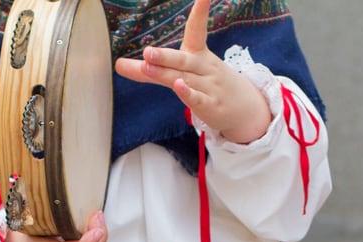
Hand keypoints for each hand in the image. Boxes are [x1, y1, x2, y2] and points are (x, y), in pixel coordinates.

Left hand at [113, 0, 271, 144]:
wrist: (245, 108)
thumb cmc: (208, 83)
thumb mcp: (183, 71)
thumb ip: (149, 71)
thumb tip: (117, 65)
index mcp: (197, 54)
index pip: (197, 30)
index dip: (199, 12)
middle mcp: (202, 66)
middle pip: (181, 59)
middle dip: (164, 55)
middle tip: (147, 51)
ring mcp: (207, 86)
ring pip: (184, 77)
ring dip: (166, 72)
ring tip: (148, 65)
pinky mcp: (210, 105)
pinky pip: (197, 98)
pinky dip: (188, 92)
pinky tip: (179, 86)